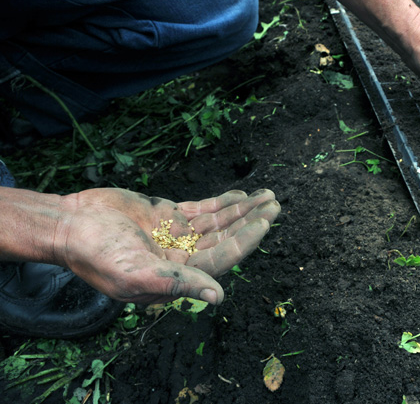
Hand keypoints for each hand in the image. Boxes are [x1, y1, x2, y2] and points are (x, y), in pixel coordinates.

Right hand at [52, 188, 279, 304]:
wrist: (71, 226)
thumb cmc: (98, 255)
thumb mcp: (137, 274)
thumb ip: (178, 284)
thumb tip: (218, 297)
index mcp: (178, 276)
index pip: (221, 258)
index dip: (245, 240)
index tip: (265, 222)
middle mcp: (182, 256)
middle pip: (226, 238)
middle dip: (251, 222)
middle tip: (274, 205)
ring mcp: (176, 234)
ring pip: (217, 222)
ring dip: (241, 210)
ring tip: (267, 196)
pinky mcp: (167, 215)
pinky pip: (201, 209)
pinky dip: (221, 203)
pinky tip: (239, 195)